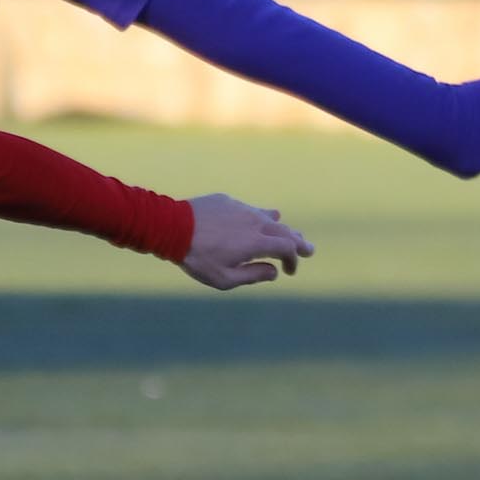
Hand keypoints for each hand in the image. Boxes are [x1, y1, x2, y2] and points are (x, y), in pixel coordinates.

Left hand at [180, 194, 313, 290]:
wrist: (171, 227)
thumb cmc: (196, 258)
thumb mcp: (224, 278)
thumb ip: (253, 276)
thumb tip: (274, 272)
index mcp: (257, 242)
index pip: (287, 249)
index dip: (294, 260)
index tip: (290, 270)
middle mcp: (254, 222)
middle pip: (285, 230)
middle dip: (299, 241)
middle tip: (308, 249)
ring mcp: (241, 208)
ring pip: (268, 217)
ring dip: (281, 227)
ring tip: (288, 233)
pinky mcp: (227, 201)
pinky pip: (249, 209)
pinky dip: (259, 217)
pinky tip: (260, 218)